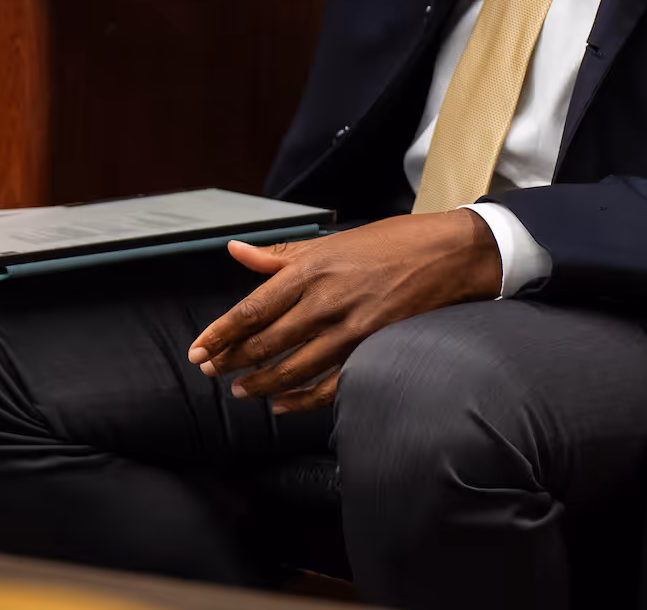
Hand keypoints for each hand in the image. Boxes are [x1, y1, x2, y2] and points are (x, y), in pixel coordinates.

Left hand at [187, 210, 503, 415]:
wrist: (448, 253)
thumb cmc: (388, 243)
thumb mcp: (330, 241)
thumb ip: (280, 255)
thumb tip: (235, 251)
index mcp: (310, 269)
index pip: (252, 309)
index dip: (220, 334)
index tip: (198, 350)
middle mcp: (326, 300)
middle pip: (266, 342)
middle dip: (232, 360)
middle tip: (209, 371)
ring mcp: (352, 329)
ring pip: (294, 368)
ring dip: (261, 384)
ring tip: (240, 391)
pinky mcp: (374, 349)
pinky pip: (331, 385)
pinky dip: (303, 400)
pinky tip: (282, 405)